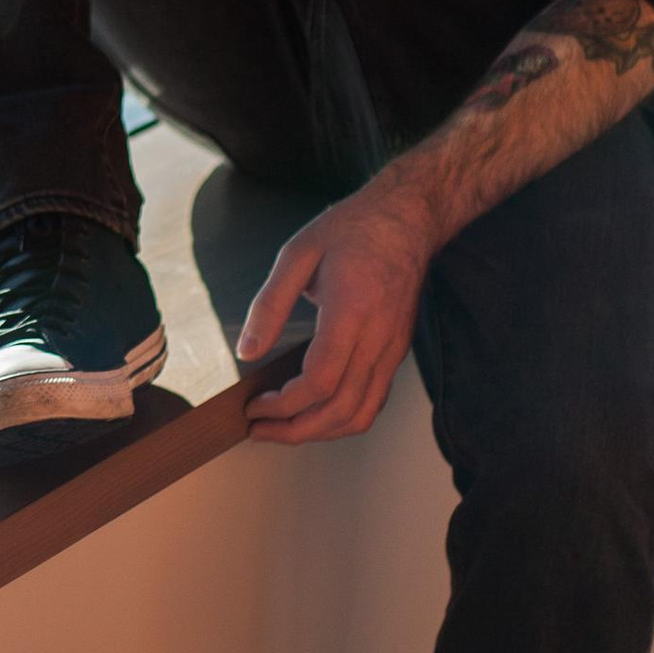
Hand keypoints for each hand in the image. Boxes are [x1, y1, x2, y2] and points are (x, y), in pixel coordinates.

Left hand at [235, 175, 435, 446]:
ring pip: (361, 414)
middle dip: (295, 430)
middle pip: (339, 409)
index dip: (284, 405)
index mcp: (351, 312)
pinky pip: (374, 401)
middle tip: (259, 428)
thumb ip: (270, 304)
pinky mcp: (397, 353)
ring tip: (283, 428)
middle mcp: (377, 339)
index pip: (320, 381)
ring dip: (319, 432)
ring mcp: (392, 350)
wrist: (406, 220)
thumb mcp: (298, 253)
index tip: (254, 407)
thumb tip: (247, 351)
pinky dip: (343, 419)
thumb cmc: (352, 230)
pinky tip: (315, 412)